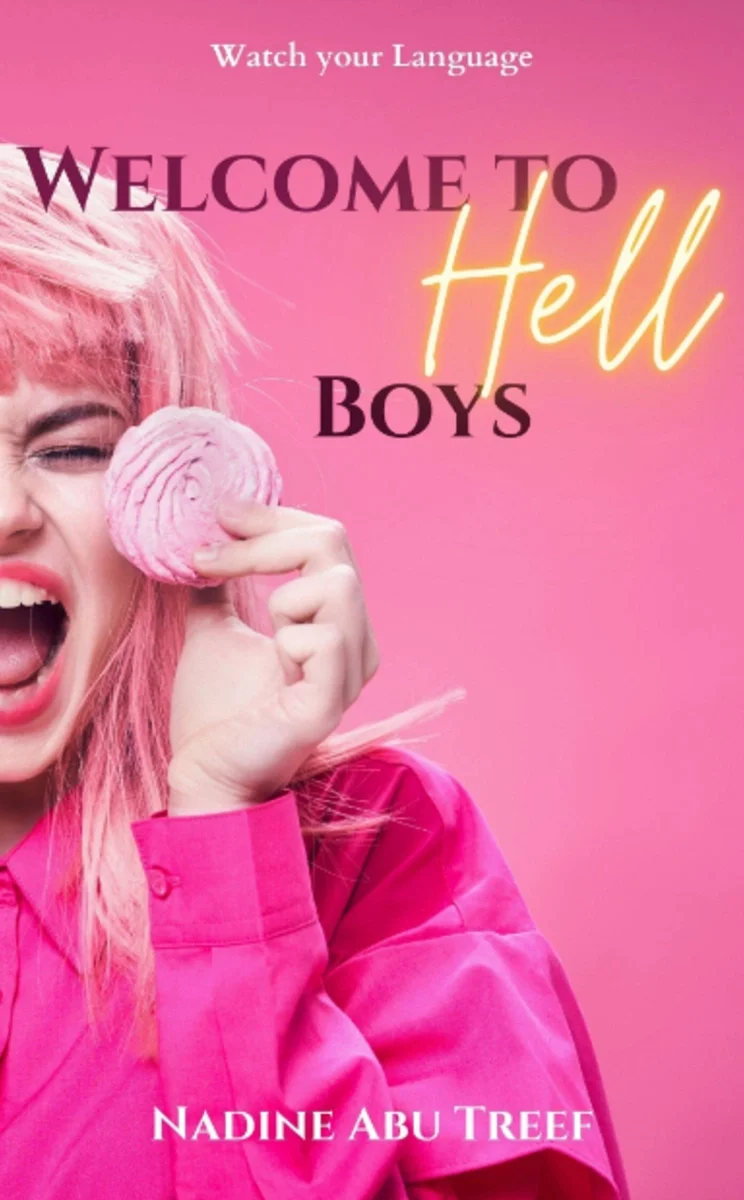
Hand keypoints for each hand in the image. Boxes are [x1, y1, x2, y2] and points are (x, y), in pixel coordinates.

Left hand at [166, 498, 379, 815]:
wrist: (204, 776)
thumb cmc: (214, 713)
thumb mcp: (213, 628)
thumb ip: (220, 585)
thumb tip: (208, 539)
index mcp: (335, 623)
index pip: (325, 539)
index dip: (274, 516)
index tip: (221, 514)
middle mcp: (356, 642)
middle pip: (333, 544)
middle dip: (264, 540)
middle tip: (207, 556)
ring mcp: (350, 671)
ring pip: (336, 583)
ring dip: (280, 597)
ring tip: (262, 637)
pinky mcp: (332, 700)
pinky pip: (324, 637)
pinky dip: (288, 640)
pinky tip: (275, 672)